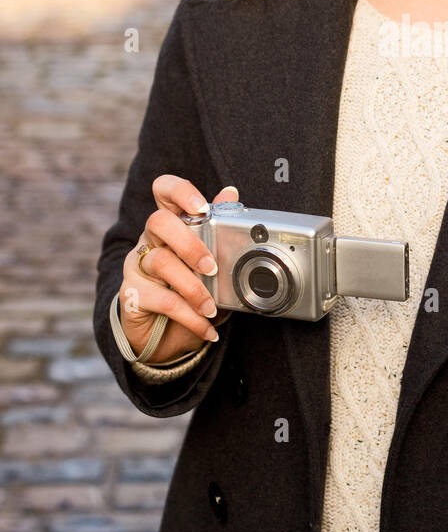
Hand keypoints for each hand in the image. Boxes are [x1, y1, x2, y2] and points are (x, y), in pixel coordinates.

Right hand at [119, 177, 236, 364]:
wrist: (169, 340)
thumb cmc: (191, 294)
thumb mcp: (211, 264)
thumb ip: (220, 230)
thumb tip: (231, 192)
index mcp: (171, 226)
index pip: (164, 191)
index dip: (179, 191)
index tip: (201, 207)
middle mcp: (150, 240)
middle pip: (159, 222)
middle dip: (190, 243)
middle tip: (211, 267)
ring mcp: (137, 266)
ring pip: (162, 262)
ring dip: (194, 287)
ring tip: (211, 308)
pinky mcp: (131, 294)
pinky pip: (162, 300)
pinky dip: (190, 316)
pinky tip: (206, 328)